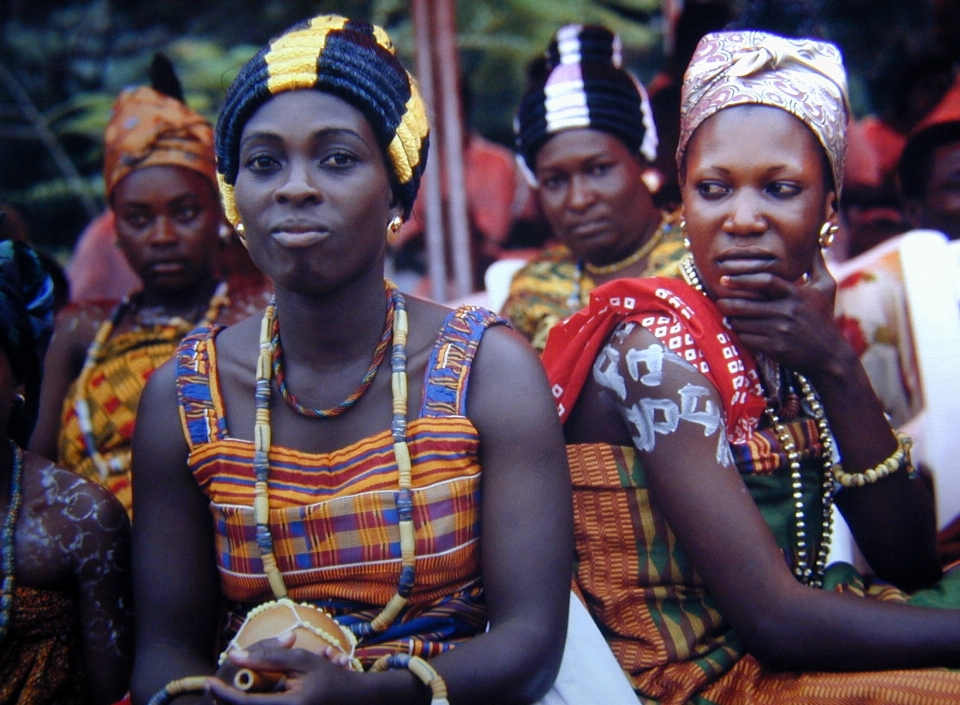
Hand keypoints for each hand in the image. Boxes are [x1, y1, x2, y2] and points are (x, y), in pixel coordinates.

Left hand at [206, 633, 354, 703]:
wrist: (356, 701)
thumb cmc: (332, 678)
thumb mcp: (302, 661)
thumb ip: (269, 657)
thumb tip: (236, 655)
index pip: (244, 704)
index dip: (223, 693)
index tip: (208, 680)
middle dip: (228, 698)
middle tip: (217, 684)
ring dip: (243, 700)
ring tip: (240, 687)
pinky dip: (257, 702)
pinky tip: (262, 691)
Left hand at [713, 249, 848, 374]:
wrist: (830, 356)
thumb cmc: (824, 319)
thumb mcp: (826, 289)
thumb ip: (816, 265)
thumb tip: (815, 243)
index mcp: (796, 294)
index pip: (765, 281)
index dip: (742, 279)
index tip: (725, 278)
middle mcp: (787, 311)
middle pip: (747, 305)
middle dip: (728, 303)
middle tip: (719, 301)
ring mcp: (780, 331)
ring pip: (744, 323)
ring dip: (734, 320)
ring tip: (730, 316)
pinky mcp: (775, 348)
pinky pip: (747, 339)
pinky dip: (741, 335)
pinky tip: (742, 331)